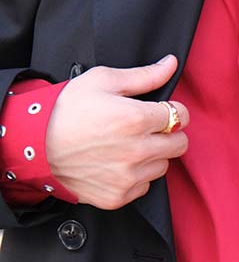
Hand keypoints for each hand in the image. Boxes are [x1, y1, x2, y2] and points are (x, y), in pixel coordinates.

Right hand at [46, 56, 188, 209]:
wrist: (35, 145)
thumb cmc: (67, 110)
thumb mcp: (103, 81)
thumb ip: (144, 75)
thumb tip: (171, 64)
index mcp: (137, 119)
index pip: (181, 116)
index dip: (173, 110)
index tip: (161, 111)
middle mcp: (137, 151)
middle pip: (179, 144)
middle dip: (169, 133)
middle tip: (148, 128)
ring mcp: (128, 177)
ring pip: (163, 165)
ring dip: (154, 155)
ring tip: (129, 144)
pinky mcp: (117, 196)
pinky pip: (144, 186)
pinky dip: (137, 176)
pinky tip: (119, 162)